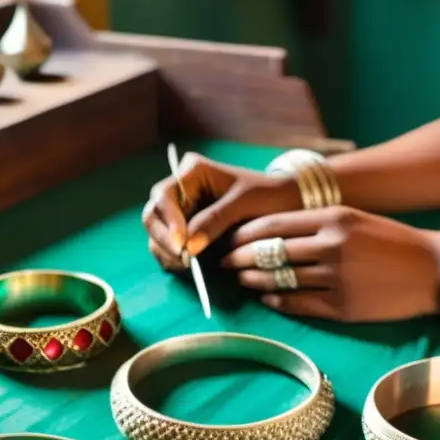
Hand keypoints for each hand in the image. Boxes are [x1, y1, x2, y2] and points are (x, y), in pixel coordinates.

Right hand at [142, 152, 300, 269]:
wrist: (286, 203)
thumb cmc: (268, 194)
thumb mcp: (244, 203)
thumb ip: (215, 220)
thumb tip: (188, 246)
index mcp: (192, 172)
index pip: (164, 196)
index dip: (168, 222)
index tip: (182, 245)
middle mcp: (181, 189)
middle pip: (154, 216)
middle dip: (164, 241)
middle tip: (184, 262)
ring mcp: (182, 211)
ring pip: (157, 234)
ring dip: (167, 253)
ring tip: (190, 267)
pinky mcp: (187, 231)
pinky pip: (169, 247)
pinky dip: (175, 259)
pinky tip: (190, 267)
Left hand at [221, 206, 439, 321]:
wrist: (433, 270)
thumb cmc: (391, 241)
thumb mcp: (355, 219)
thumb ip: (314, 223)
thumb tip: (270, 233)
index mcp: (334, 218)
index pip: (272, 225)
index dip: (243, 234)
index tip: (227, 239)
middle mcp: (332, 247)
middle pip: (269, 253)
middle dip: (238, 259)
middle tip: (223, 263)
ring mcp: (337, 279)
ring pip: (279, 280)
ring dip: (253, 281)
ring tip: (241, 280)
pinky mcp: (343, 308)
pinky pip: (298, 305)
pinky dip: (277, 301)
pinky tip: (268, 297)